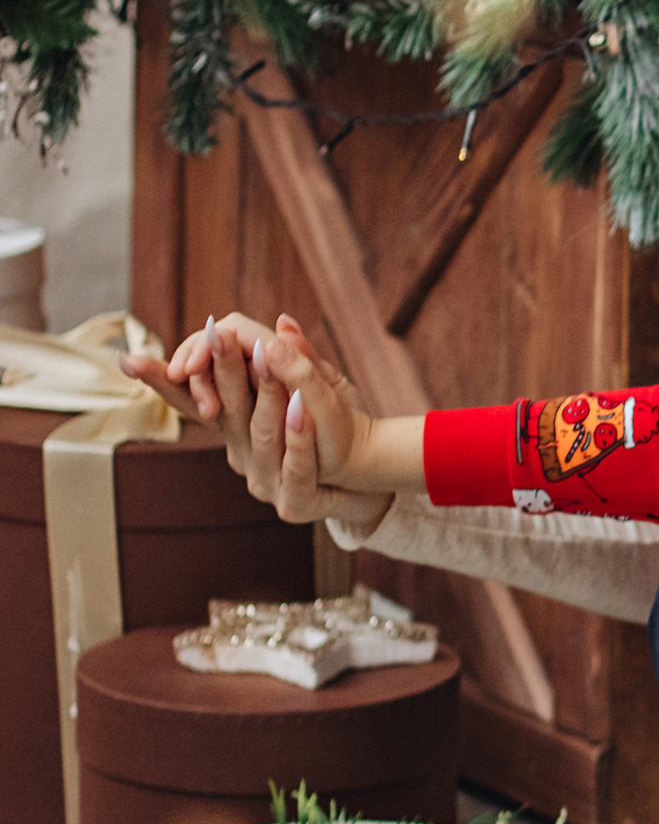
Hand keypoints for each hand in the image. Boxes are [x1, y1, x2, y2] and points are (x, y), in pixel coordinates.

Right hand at [127, 308, 394, 532]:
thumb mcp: (304, 388)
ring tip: (267, 358)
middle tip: (213, 334)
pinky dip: (299, 436)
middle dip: (218, 367)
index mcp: (235, 424)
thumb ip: (288, 360)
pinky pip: (297, 466)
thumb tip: (272, 323)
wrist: (362, 480)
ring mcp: (267, 479)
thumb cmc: (328, 430)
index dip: (163, 380)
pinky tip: (302, 409)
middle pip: (226, 406)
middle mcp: (242, 452)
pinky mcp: (296, 500)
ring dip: (265, 393)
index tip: (129, 359)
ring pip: (262, 432)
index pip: (191, 398)